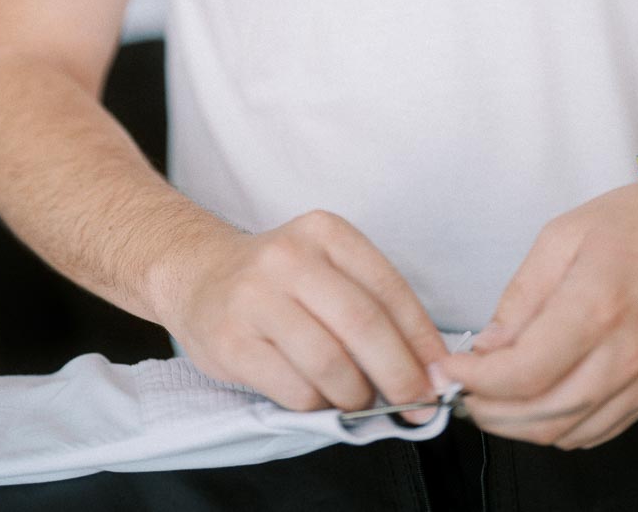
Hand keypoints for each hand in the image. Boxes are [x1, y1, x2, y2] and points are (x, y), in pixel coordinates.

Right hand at [160, 209, 446, 414]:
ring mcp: (255, 297)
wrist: (198, 273)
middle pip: (362, 325)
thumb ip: (373, 305)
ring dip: (356, 394)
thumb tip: (428, 366)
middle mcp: (289, 257)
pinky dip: (317, 404)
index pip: (388, 288)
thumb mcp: (326, 267)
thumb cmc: (279, 280)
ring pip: (329, 363)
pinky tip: (318, 397)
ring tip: (359, 399)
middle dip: (398, 374)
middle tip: (414, 404)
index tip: (439, 373)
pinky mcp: (231, 340)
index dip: (420, 338)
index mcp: (325, 232)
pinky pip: (293, 388)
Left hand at [434, 171, 637, 448]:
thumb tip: (489, 345)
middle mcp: (624, 354)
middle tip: (458, 390)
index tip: (447, 370)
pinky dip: (558, 429)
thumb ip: (522, 295)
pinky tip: (535, 406)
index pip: (522, 373)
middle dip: (488, 411)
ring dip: (518, 426)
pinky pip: (599, 430)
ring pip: (567, 431)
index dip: (474, 381)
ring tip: (488, 401)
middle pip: (540, 413)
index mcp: (596, 306)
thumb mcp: (564, 234)